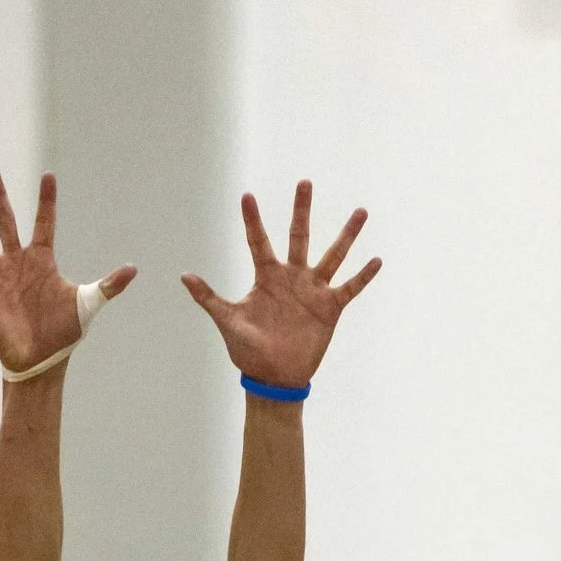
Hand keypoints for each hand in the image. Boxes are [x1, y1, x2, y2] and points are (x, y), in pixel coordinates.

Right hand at [0, 172, 135, 375]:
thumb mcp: (87, 305)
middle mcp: (17, 262)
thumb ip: (108, 285)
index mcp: (42, 260)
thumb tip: (133, 269)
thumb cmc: (65, 333)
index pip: (45, 222)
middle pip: (5, 221)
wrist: (40, 360)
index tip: (49, 175)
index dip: (47, 200)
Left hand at [183, 184, 379, 389]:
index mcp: (266, 277)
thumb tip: (183, 276)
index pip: (258, 241)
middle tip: (304, 182)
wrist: (273, 377)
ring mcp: (313, 290)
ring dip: (347, 235)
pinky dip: (363, 276)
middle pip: (298, 236)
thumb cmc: (248, 350)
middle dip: (301, 210)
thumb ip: (208, 298)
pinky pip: (350, 287)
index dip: (252, 220)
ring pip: (333, 255)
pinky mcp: (330, 308)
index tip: (246, 195)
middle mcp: (292, 277)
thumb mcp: (227, 321)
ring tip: (361, 211)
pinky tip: (376, 259)